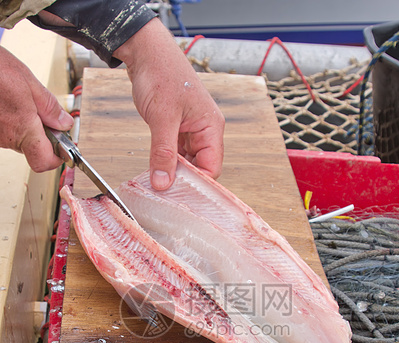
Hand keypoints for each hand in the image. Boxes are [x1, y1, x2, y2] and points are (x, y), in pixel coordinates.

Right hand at [0, 46, 72, 171]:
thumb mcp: (28, 81)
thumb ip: (49, 106)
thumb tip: (64, 123)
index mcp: (22, 128)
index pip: (44, 162)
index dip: (57, 157)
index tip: (63, 146)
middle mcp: (6, 137)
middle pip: (31, 147)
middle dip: (41, 132)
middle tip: (41, 111)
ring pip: (16, 137)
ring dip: (23, 123)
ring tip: (18, 98)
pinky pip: (3, 130)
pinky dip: (9, 118)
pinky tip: (6, 100)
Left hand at [114, 18, 224, 189]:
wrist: (146, 51)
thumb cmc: (160, 73)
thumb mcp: (161, 118)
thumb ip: (163, 153)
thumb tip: (163, 183)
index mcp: (211, 127)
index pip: (212, 167)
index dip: (197, 183)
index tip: (177, 194)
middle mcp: (205, 130)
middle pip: (201, 167)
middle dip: (184, 180)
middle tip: (164, 191)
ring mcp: (191, 130)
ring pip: (187, 162)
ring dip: (173, 171)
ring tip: (157, 181)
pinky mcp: (177, 129)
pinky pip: (176, 153)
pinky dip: (166, 162)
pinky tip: (156, 169)